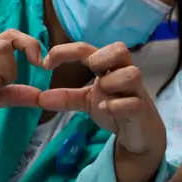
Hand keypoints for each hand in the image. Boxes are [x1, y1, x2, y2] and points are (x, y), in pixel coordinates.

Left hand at [37, 42, 164, 156]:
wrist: (138, 132)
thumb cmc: (115, 108)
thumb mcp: (87, 102)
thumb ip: (66, 97)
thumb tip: (40, 98)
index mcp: (108, 67)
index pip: (87, 49)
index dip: (65, 51)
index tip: (45, 63)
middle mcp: (123, 73)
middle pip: (120, 49)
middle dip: (102, 57)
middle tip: (91, 71)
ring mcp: (135, 91)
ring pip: (132, 73)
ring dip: (112, 81)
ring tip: (100, 96)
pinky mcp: (141, 110)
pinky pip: (134, 102)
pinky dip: (117, 104)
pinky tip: (105, 108)